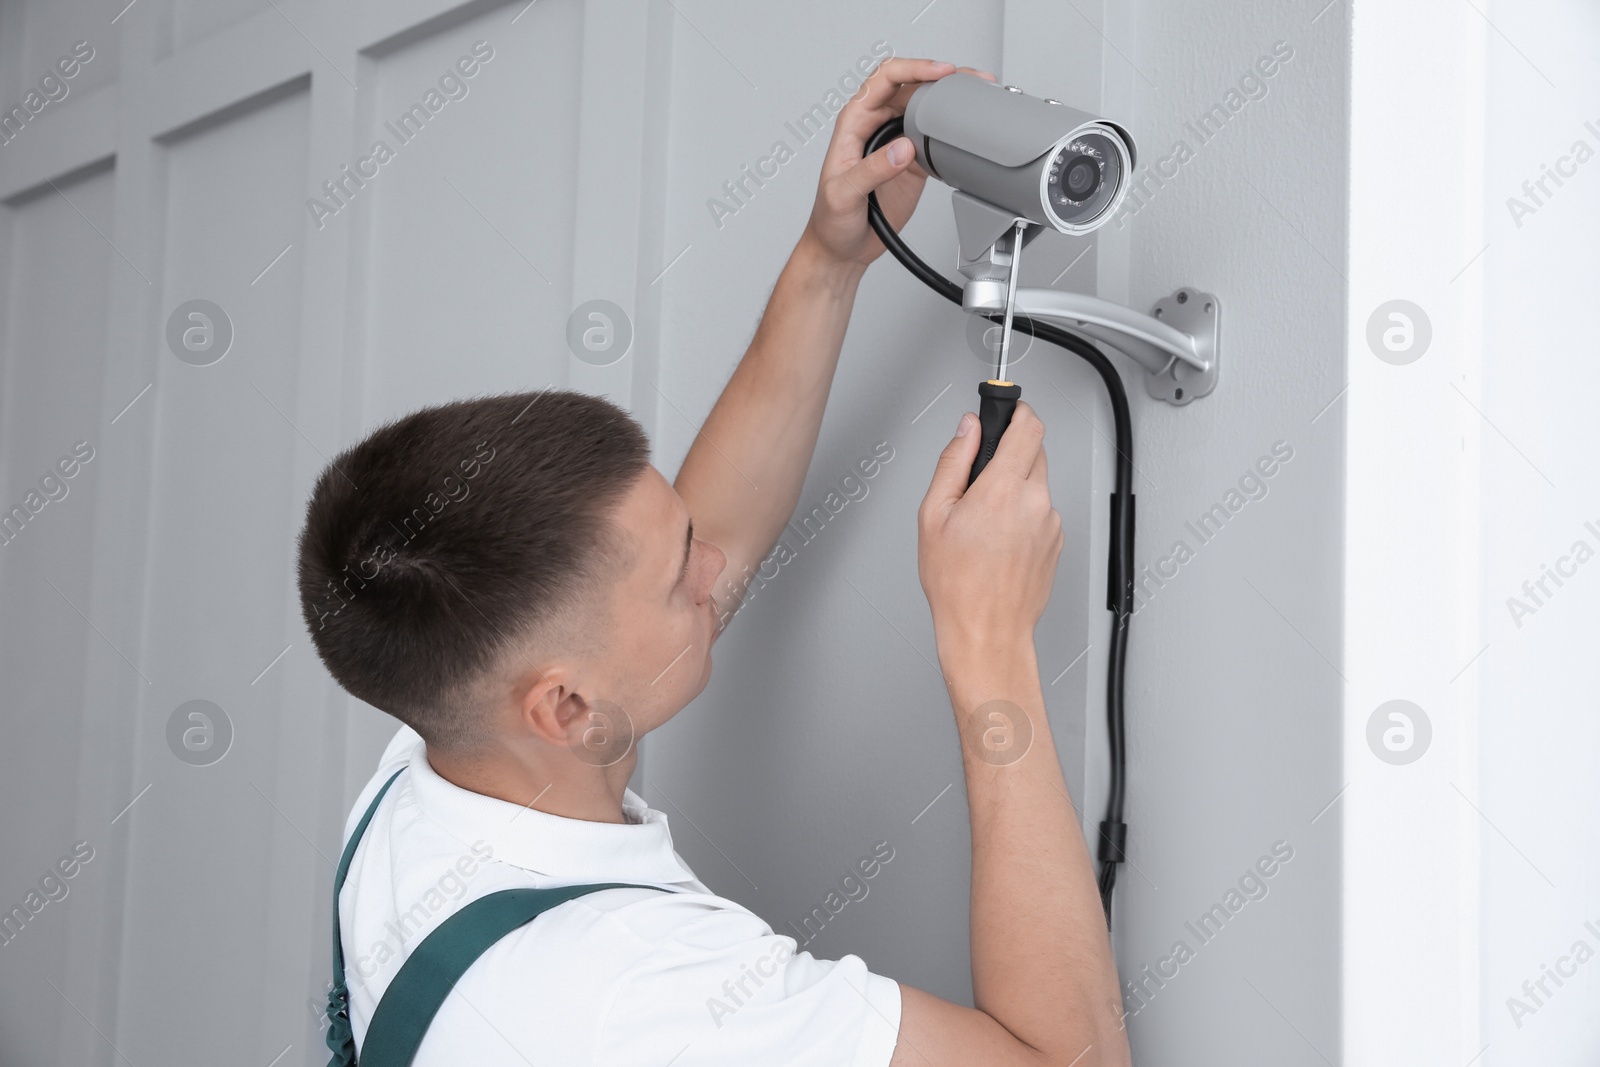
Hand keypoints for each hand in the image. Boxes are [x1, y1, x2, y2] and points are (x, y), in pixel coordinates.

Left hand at [800, 58, 994, 270]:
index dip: (914, 69)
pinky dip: (953, 133)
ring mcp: (897, 142)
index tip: (941, 73)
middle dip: (943, 79)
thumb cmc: (830, 219)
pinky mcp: (914, 162)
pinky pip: (936, 138)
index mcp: (855, 121)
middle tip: (971, 82)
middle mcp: (877, 125)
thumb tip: (903, 149)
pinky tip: (968, 133)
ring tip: (977, 99)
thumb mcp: (843, 195)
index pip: (885, 79)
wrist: (842, 247)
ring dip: (952, 102)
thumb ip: (871, 170)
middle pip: (913, 86)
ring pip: (928, 109)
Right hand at [916, 402, 1062, 662]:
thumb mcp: (933, 515)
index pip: (1028, 427)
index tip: (1008, 410)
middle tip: (981, 477)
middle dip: (1010, 453)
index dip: (1018, 411)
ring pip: (1037, 483)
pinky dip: (1023, 514)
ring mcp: (1050, 523)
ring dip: (1015, 487)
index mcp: (1003, 489)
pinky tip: (999, 540)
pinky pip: (1041, 511)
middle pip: (1034, 451)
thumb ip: (953, 462)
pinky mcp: (1056, 541)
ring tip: (984, 521)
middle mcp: (1035, 502)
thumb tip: (966, 429)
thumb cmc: (958, 584)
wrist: (986, 631)